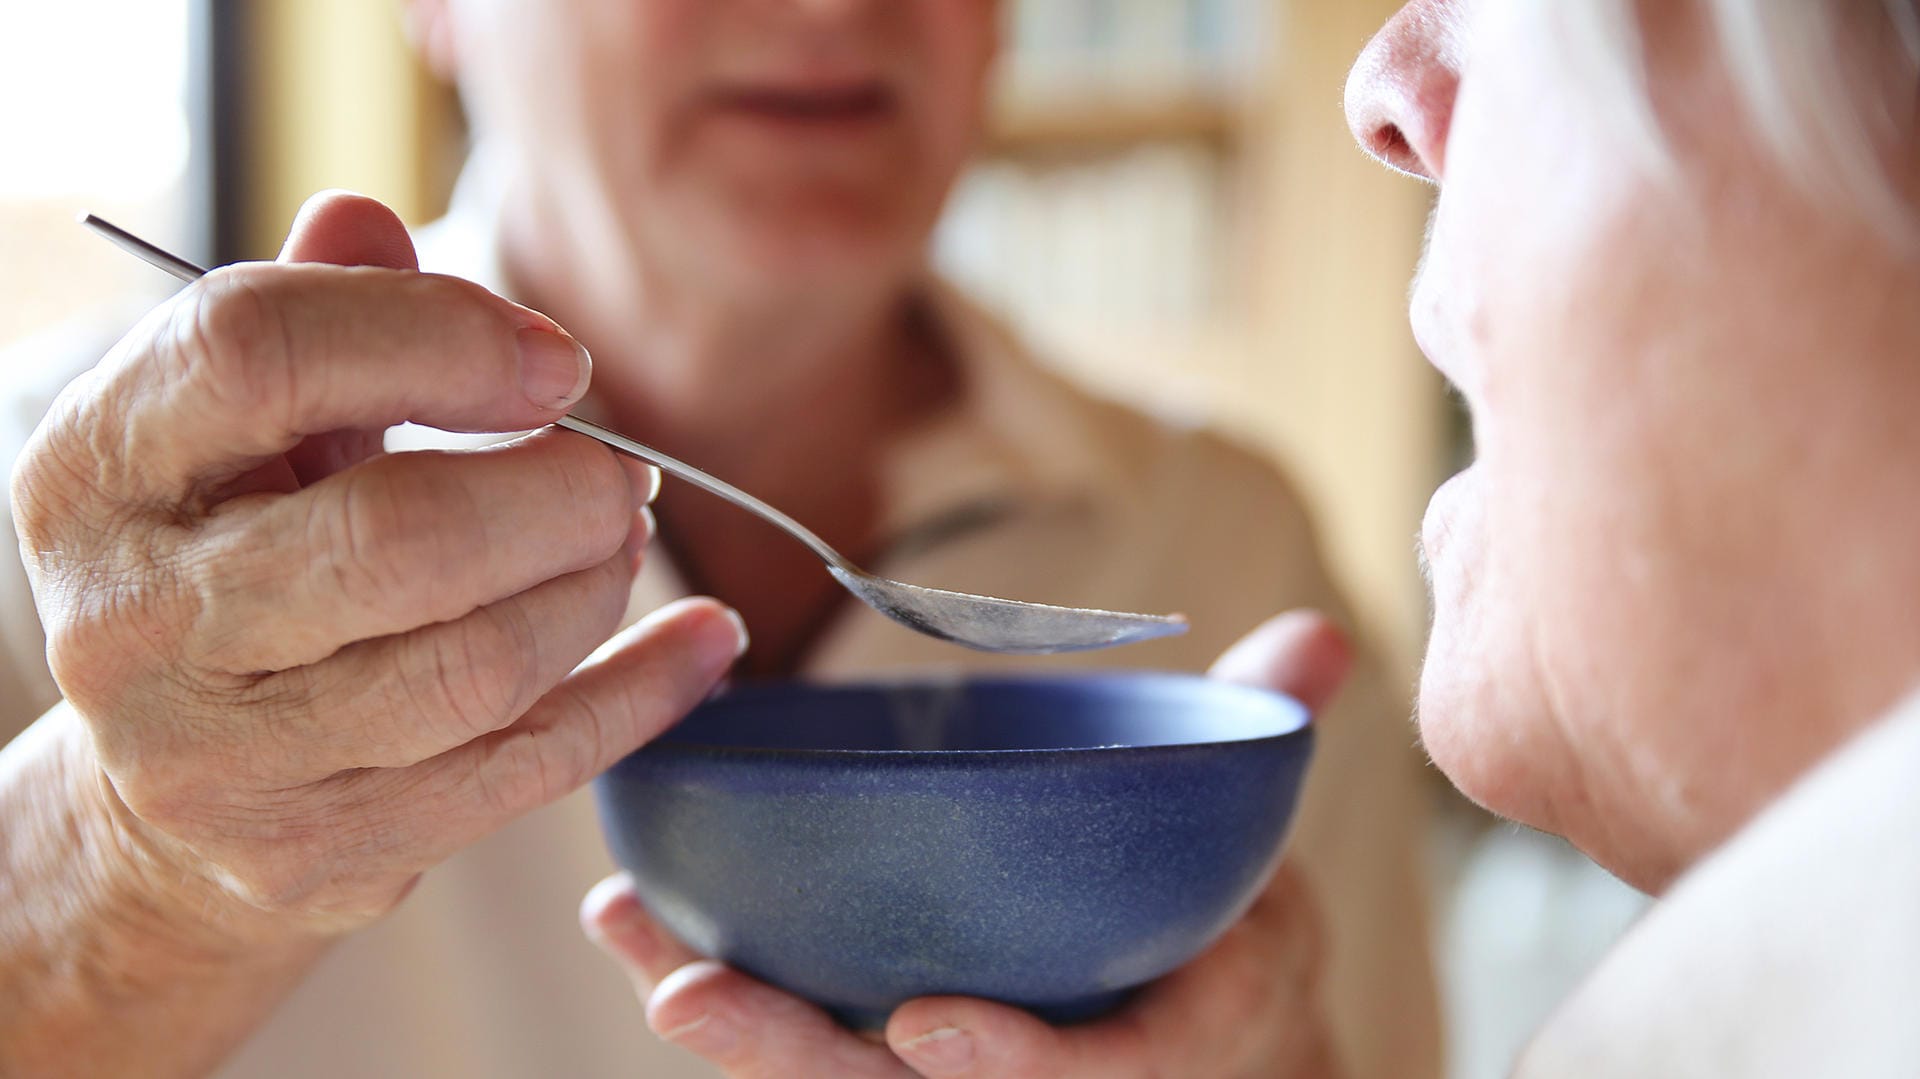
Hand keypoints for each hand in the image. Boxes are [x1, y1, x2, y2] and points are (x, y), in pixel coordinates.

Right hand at [10, 191, 745, 943]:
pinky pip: (531, 767)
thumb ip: (310, 318)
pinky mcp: (324, 854)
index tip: (554, 363)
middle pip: (396, 536)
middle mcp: (137, 622)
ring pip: (478, 666)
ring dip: (594, 586)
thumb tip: (371, 220)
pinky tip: (703, 641)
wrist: (165, 793)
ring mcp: (227, 759)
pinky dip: (644, 692)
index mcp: (100, 470)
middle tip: (616, 472)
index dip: (438, 335)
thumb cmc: (227, 561)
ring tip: (621, 538)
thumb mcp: (234, 430)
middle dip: (555, 491)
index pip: (259, 354)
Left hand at [582, 610, 1349, 1078]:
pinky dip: (729, 971)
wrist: (1200, 995)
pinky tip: (636, 913)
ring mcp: (969, 1051)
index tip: (924, 1029)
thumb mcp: (1261, 834)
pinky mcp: (901, 1028)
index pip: (1099, 1074)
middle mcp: (1057, 1066)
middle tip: (691, 998)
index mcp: (1165, 1037)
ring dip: (729, 1012)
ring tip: (628, 935)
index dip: (1016, 1063)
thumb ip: (1274, 736)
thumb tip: (1316, 645)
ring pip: (840, 1067)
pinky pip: (812, 1018)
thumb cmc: (1220, 911)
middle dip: (799, 1058)